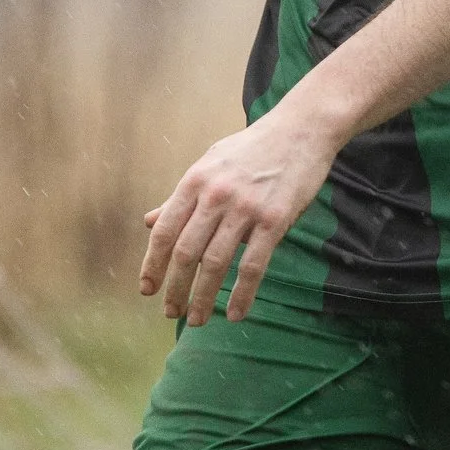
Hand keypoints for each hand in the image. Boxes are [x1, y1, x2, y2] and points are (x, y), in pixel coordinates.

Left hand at [139, 103, 342, 325]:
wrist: (302, 128)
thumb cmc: (253, 147)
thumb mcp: (210, 162)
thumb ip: (181, 196)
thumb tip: (149, 222)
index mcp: (195, 180)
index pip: (165, 231)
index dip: (152, 264)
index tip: (147, 289)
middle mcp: (215, 195)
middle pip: (186, 253)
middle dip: (175, 289)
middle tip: (171, 313)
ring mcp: (245, 208)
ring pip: (216, 264)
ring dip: (203, 298)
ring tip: (196, 320)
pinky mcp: (274, 220)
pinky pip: (253, 266)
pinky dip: (242, 294)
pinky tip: (234, 314)